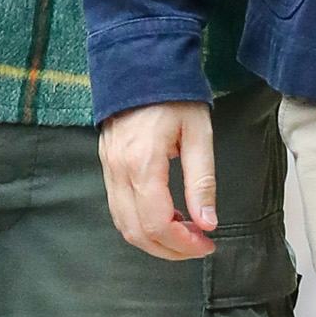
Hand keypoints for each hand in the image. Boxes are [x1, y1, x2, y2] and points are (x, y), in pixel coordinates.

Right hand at [99, 101, 217, 261]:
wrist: (141, 67)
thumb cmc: (174, 97)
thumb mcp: (199, 136)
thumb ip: (202, 182)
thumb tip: (208, 223)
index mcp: (143, 163)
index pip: (156, 223)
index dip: (182, 243)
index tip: (207, 244)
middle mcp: (119, 171)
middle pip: (137, 231)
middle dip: (169, 249)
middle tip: (199, 246)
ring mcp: (109, 170)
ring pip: (123, 225)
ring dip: (154, 241)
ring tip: (186, 237)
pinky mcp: (107, 167)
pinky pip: (118, 209)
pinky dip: (141, 224)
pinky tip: (167, 220)